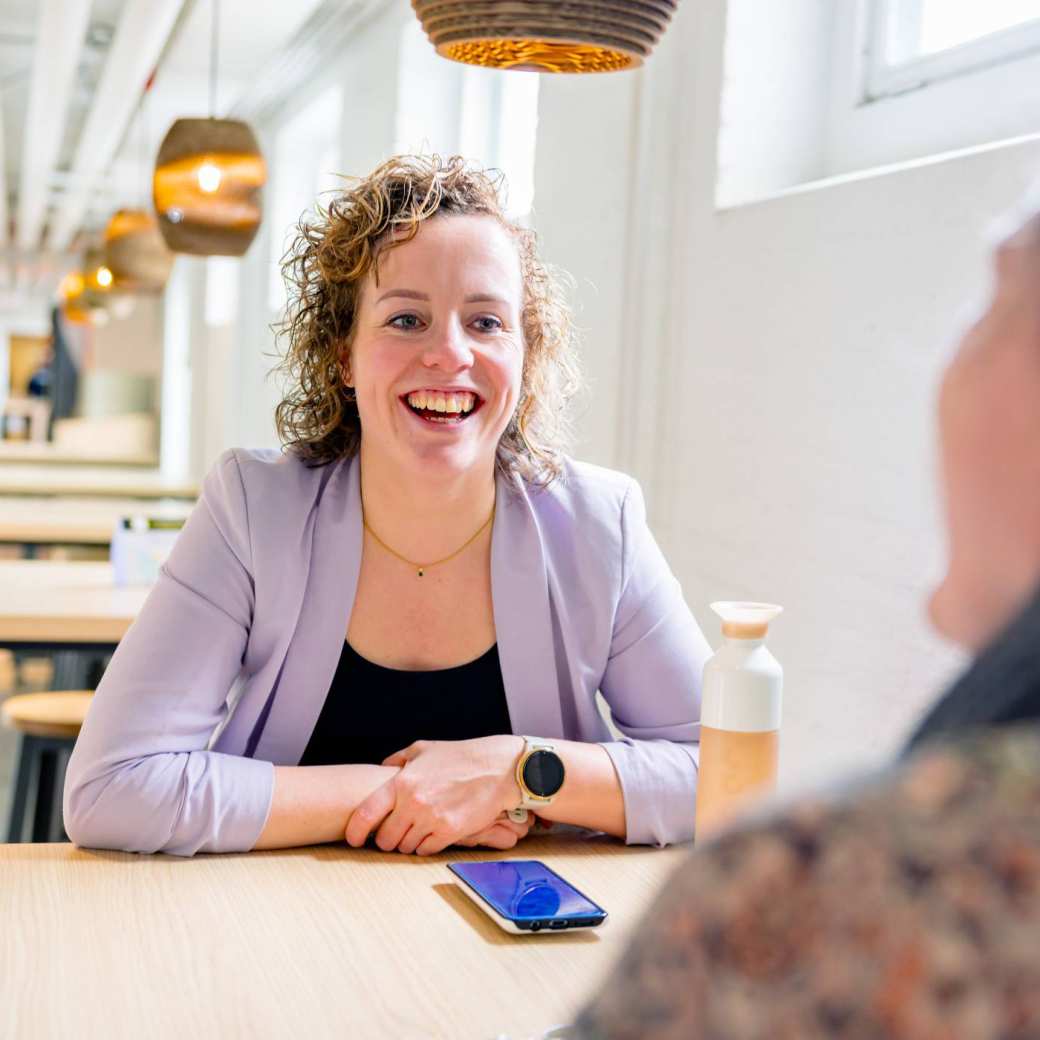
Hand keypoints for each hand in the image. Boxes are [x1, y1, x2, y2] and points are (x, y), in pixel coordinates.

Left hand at [344, 735, 522, 855]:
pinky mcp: (450, 832)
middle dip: (386, 839)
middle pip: (385, 838)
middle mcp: (413, 803)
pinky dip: (426, 846)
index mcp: (403, 782)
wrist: (497, 768)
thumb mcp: (424, 749)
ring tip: (417, 830)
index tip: (354, 838)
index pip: (366, 813)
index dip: (355, 831)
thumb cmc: (462, 757)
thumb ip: (398, 761)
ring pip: (405, 847)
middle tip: (393, 834)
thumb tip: (383, 770)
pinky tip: (432, 834)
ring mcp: (431, 819)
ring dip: (407, 842)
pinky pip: (426, 850)